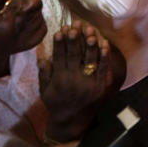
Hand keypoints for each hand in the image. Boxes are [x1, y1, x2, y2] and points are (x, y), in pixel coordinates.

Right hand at [39, 22, 113, 140]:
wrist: (71, 121)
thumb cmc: (56, 103)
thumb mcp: (44, 90)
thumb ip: (44, 73)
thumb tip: (42, 55)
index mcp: (59, 79)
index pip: (59, 57)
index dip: (60, 43)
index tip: (60, 30)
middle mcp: (74, 80)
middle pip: (75, 55)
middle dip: (75, 39)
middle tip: (76, 25)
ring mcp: (89, 83)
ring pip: (90, 60)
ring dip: (90, 44)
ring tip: (90, 30)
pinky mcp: (100, 86)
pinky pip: (104, 69)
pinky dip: (104, 56)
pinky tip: (105, 44)